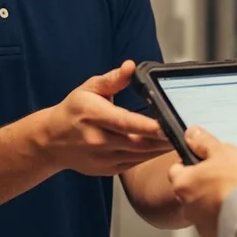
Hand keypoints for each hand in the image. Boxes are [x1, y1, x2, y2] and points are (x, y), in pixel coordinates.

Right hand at [37, 61, 173, 176]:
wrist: (51, 141)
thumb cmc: (73, 111)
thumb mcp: (89, 89)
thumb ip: (112, 79)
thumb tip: (130, 67)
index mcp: (92, 116)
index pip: (125, 122)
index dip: (148, 126)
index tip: (167, 124)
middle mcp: (97, 139)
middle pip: (137, 142)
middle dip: (163, 139)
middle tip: (185, 132)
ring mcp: (102, 158)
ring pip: (139, 156)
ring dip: (161, 149)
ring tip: (180, 139)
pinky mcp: (108, 170)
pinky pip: (134, 163)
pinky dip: (150, 156)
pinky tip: (164, 147)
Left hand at [168, 127, 236, 236]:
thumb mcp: (222, 151)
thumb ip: (204, 142)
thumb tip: (191, 134)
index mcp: (183, 182)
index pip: (176, 169)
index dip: (189, 162)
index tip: (203, 159)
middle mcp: (186, 205)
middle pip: (190, 189)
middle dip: (204, 182)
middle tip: (224, 174)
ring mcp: (200, 223)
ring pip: (203, 206)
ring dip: (214, 200)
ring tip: (235, 191)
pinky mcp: (214, 235)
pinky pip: (216, 221)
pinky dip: (224, 214)